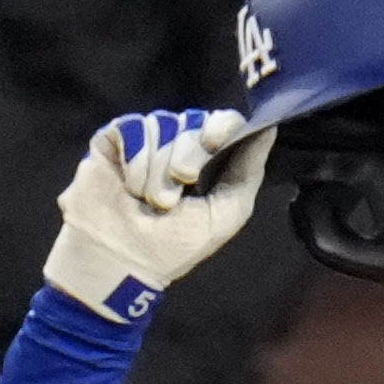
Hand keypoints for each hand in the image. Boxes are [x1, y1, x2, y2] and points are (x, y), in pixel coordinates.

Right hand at [43, 109, 272, 324]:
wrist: (123, 260)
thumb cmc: (174, 247)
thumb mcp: (224, 217)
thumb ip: (248, 174)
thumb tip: (268, 130)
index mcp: (207, 162)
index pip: (224, 123)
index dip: (222, 126)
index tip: (214, 142)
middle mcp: (176, 146)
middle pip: (193, 123)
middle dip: (187, 158)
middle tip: (172, 197)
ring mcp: (145, 141)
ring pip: (162, 124)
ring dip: (157, 169)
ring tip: (149, 201)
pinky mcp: (114, 140)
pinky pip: (132, 126)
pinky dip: (135, 159)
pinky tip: (129, 186)